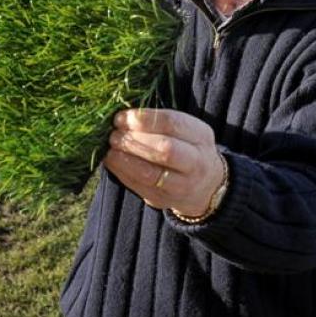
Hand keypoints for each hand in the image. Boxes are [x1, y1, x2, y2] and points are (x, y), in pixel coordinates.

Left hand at [104, 108, 223, 217]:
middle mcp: (196, 162)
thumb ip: (159, 121)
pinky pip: (140, 187)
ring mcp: (181, 185)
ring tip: (110, 149)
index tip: (121, 117)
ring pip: (150, 173)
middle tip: (114, 134)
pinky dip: (122, 173)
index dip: (143, 119)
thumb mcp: (185, 130)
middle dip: (134, 140)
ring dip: (124, 159)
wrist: (205, 186)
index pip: (172, 123)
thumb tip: (124, 116)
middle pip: (164, 150)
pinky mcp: (164, 200)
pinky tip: (112, 162)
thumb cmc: (187, 147)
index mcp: (200, 136)